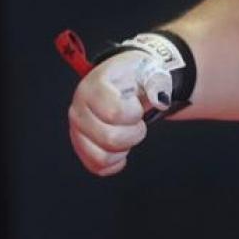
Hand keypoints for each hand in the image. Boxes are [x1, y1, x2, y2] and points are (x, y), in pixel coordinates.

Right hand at [67, 50, 164, 175]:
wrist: (127, 81)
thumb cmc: (136, 77)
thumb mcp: (149, 70)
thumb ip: (157, 84)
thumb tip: (160, 99)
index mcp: (93, 87)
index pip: (114, 113)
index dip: (134, 114)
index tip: (138, 105)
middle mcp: (78, 110)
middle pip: (110, 139)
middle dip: (135, 132)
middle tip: (138, 120)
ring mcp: (77, 131)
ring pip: (103, 157)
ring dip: (125, 147)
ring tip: (128, 131)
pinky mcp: (82, 148)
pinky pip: (99, 167)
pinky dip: (117, 161)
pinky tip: (123, 146)